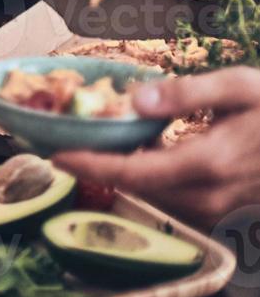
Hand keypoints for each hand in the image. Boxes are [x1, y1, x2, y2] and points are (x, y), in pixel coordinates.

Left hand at [53, 68, 259, 226]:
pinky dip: (145, 176)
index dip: (89, 166)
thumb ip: (186, 93)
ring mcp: (215, 208)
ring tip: (90, 141)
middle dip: (96, 166)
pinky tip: (135, 151)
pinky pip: (170, 196)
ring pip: (150, 195)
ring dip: (119, 172)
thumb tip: (135, 99)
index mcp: (207, 163)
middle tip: (63, 137)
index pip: (132, 174)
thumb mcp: (240, 87)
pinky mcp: (220, 209)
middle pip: (134, 187)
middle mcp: (207, 195)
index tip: (55, 155)